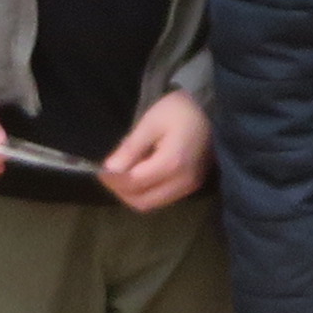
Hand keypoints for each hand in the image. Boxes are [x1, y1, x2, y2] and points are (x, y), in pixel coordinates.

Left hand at [94, 85, 213, 212]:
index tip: (100, 170)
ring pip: (151, 204)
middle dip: (121, 191)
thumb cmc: (179, 111)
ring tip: (124, 175)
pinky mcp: (192, 186)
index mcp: (173, 162)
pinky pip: (162, 199)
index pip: (134, 182)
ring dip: (133, 194)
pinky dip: (146, 192)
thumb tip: (109, 169)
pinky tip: (141, 175)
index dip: (113, 180)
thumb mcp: (151, 122)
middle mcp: (183, 181)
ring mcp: (190, 186)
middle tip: (110, 175)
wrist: (211, 109)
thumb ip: (130, 148)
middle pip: (142, 201)